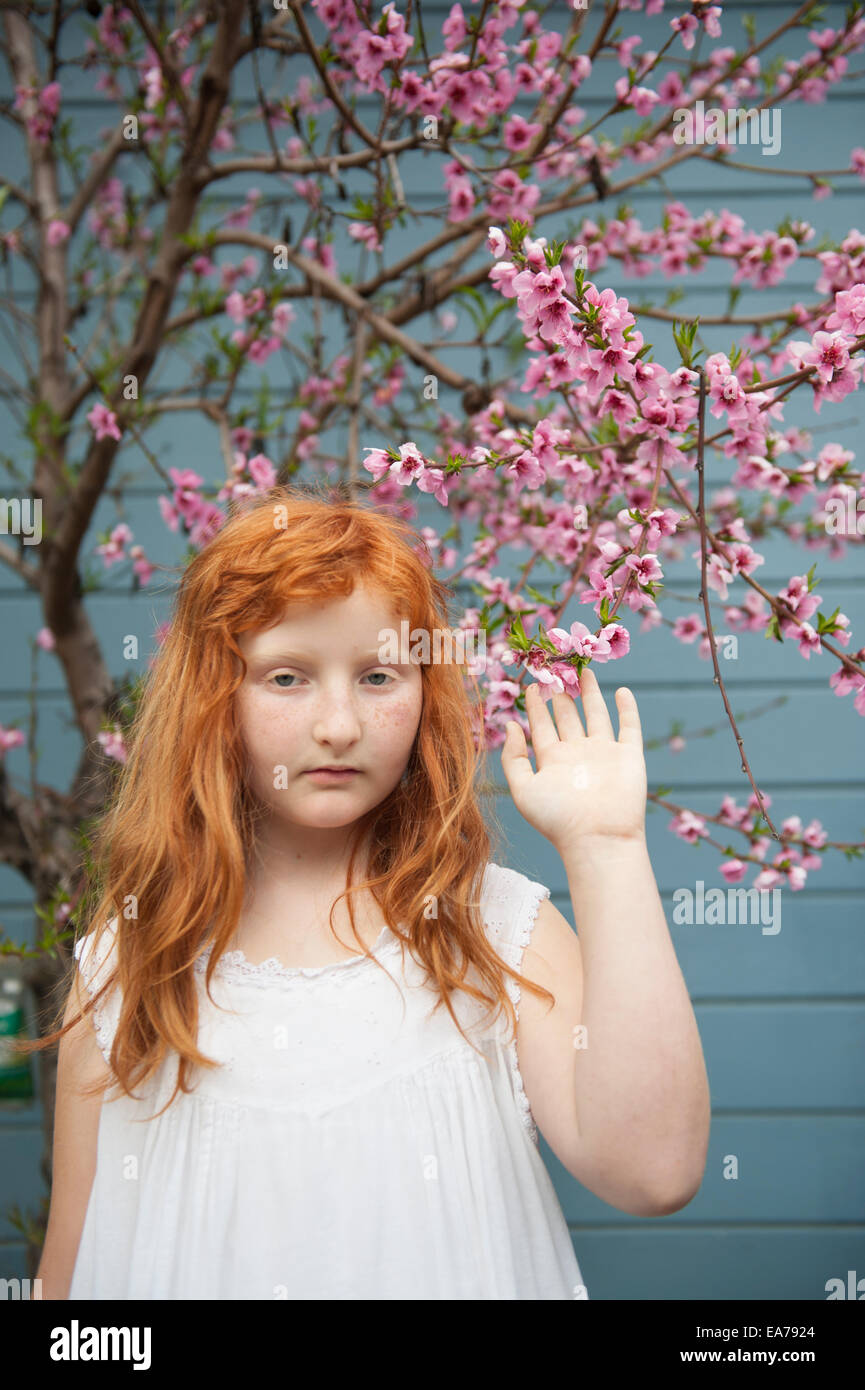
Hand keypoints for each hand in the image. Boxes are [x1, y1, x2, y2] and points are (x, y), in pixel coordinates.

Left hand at [500, 667, 646, 854]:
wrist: (597, 838)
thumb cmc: (557, 819)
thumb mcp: (523, 790)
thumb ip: (513, 758)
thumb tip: (511, 726)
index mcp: (552, 761)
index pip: (541, 726)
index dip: (536, 705)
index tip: (532, 682)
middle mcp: (577, 754)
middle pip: (567, 716)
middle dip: (561, 693)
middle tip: (556, 667)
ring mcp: (603, 754)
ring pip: (596, 716)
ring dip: (591, 694)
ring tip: (584, 672)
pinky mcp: (628, 756)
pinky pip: (629, 727)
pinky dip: (627, 709)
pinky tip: (622, 691)